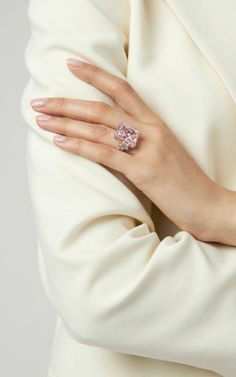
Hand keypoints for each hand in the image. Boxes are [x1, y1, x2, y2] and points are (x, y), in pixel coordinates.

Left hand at [30, 58, 232, 242]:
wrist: (209, 205)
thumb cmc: (185, 182)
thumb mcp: (163, 154)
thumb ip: (139, 142)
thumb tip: (109, 140)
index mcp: (156, 123)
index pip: (123, 89)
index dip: (96, 75)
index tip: (72, 65)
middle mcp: (151, 130)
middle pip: (102, 107)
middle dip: (67, 103)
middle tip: (41, 101)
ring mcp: (148, 150)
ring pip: (99, 128)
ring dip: (66, 123)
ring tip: (42, 119)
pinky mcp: (144, 172)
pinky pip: (105, 154)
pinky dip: (80, 146)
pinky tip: (60, 142)